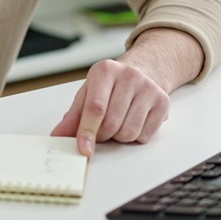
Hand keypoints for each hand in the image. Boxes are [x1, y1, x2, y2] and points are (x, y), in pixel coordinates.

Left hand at [50, 58, 168, 156]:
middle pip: (111, 124)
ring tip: (118, 122)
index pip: (95, 107)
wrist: (143, 70)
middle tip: (101, 130)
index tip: (83, 149)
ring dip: (119, 137)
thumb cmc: (111, 86)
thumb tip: (58, 136)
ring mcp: (148, 88)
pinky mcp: (162, 101)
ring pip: (129, 132)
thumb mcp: (88, 93)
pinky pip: (145, 135)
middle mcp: (129, 75)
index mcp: (105, 71)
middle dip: (102, 136)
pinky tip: (133, 121)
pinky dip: (135, 137)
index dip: (87, 131)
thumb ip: (73, 116)